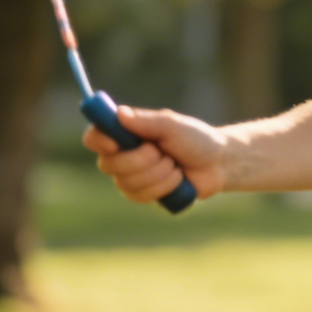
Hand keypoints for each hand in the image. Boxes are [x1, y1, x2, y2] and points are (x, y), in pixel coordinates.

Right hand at [81, 105, 227, 204]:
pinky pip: (138, 196)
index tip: (114, 143)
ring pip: (125, 183)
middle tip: (162, 152)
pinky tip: (176, 179)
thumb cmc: (196, 139)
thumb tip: (119, 114)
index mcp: (126, 133)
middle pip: (108, 164)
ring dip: (157, 173)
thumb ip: (147, 121)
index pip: (94, 137)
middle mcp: (122, 154)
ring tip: (175, 165)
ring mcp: (130, 176)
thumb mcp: (173, 125)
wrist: (217, 164)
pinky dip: (162, 187)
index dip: (98, 141)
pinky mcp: (142, 194)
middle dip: (140, 160)